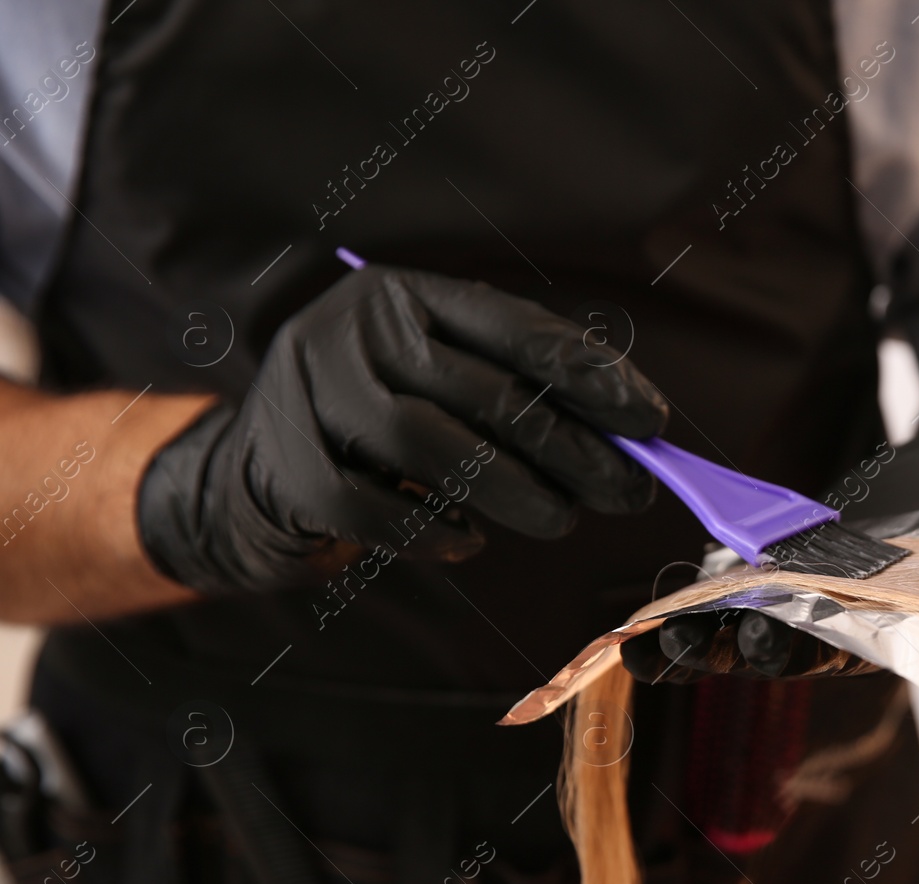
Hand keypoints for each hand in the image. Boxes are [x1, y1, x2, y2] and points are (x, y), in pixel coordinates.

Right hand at [138, 266, 667, 593]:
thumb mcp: (443, 387)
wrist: (254, 475)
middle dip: (571, 450)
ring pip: (431, 445)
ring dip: (512, 492)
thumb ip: (519, 398)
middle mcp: (355, 326)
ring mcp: (310, 390)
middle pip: (485, 391)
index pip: (516, 328)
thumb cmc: (380, 430)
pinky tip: (469, 543)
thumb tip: (627, 444)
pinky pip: (371, 507)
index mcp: (408, 294)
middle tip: (627, 494)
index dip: (591, 376)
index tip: (651, 422)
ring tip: (559, 521)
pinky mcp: (283, 463)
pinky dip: (430, 531)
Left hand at [621, 418, 918, 682]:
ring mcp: (826, 598)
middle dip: (747, 649)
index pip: (868, 643)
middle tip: (696, 643)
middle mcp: (868, 619)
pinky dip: (698, 605)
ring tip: (646, 644)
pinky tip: (647, 618)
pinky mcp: (796, 567)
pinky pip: (739, 595)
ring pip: (757, 633)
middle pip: (799, 648)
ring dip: (703, 644)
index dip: (816, 645)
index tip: (768, 638)